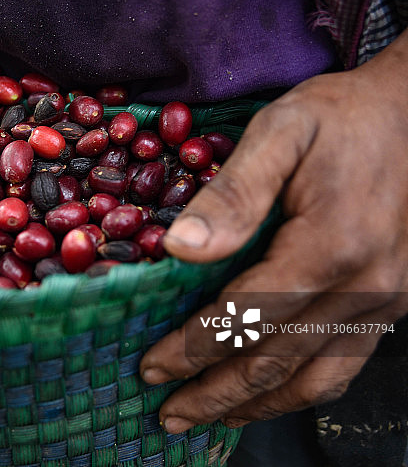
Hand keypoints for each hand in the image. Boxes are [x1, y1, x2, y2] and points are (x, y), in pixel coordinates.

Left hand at [139, 31, 407, 433]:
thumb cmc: (342, 118)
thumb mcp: (282, 131)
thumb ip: (233, 193)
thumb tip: (179, 247)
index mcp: (330, 246)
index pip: (244, 317)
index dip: (192, 348)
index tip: (151, 367)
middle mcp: (364, 286)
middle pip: (274, 360)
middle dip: (213, 391)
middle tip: (166, 414)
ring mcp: (386, 301)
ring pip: (312, 377)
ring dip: (254, 404)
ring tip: (207, 418)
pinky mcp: (393, 303)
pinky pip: (344, 365)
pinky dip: (299, 391)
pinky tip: (269, 396)